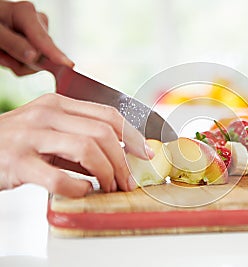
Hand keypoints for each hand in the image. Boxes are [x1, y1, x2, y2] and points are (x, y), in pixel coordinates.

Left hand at [0, 0, 72, 74]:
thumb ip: (12, 43)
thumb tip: (34, 56)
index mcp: (26, 13)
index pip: (42, 38)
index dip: (54, 53)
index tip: (68, 64)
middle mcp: (38, 22)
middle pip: (40, 54)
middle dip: (20, 60)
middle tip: (1, 54)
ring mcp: (41, 33)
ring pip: (37, 62)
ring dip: (16, 62)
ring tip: (3, 51)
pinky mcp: (40, 44)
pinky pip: (35, 64)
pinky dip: (18, 63)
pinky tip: (9, 53)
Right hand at [0, 93, 153, 196]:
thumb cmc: (16, 144)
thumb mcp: (49, 132)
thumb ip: (81, 140)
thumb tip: (120, 158)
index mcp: (59, 104)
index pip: (108, 114)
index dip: (133, 135)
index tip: (147, 153)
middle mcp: (47, 113)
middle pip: (103, 133)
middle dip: (123, 160)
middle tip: (128, 181)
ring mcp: (31, 135)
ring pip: (87, 149)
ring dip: (107, 173)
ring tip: (110, 187)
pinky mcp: (17, 162)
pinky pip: (60, 178)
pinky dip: (79, 188)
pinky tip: (82, 192)